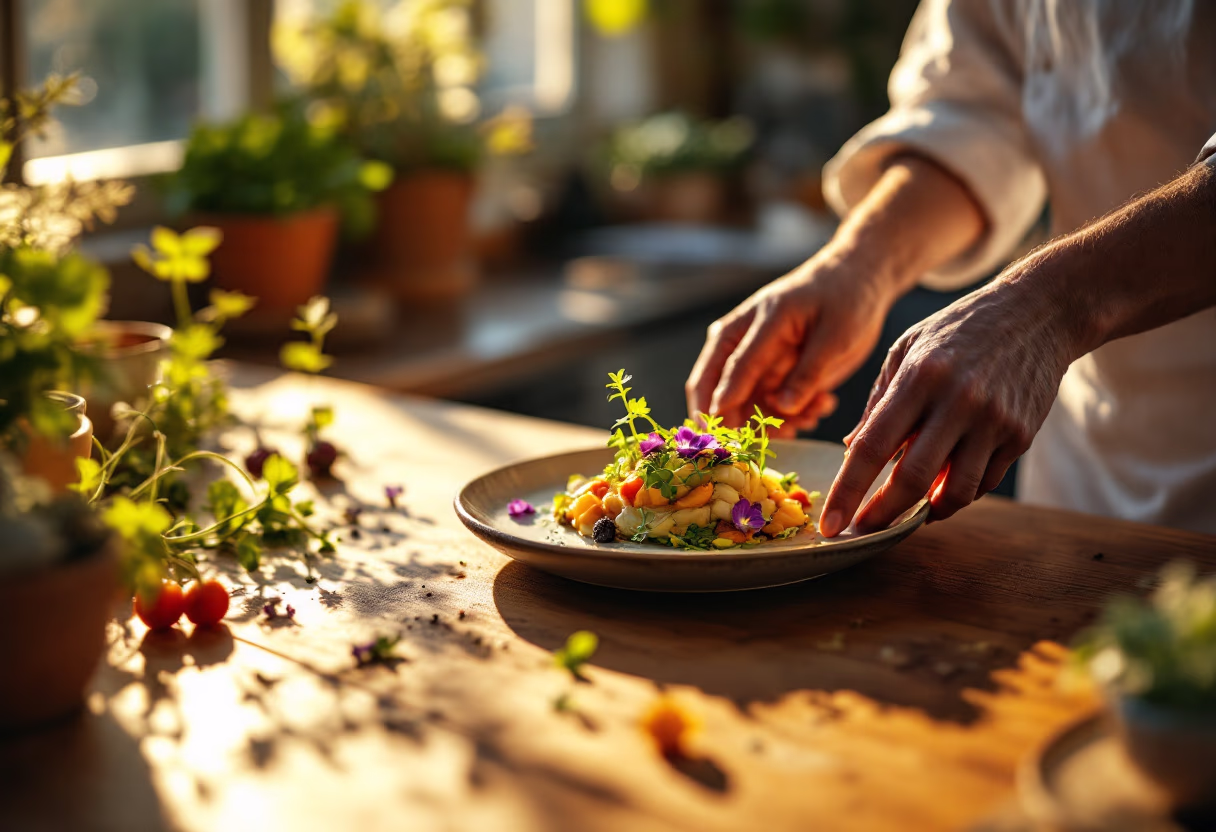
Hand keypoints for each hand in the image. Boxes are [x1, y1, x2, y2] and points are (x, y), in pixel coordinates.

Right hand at [686, 243, 899, 431]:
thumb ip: (809, 373)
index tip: (724, 431)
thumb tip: (782, 407)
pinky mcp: (764, 375)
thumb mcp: (837, 335)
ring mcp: (750, 359)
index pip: (733, 365)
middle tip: (767, 441)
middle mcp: (743, 339)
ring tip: (811, 416)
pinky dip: (786, 419)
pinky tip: (817, 408)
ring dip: (771, 423)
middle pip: (713, 385)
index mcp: (760, 320)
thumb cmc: (846, 300)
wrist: (855, 284)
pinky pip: (761, 409)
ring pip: (739, 405)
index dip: (726, 400)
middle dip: (734, 421)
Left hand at [819, 269, 1080, 536]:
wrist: (1039, 312)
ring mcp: (994, 421)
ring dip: (925, 511)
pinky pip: (984, 482)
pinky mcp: (1021, 435)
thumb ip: (879, 401)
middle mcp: (957, 401)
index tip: (831, 524)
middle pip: (913, 478)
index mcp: (919, 377)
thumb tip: (851, 449)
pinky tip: (941, 490)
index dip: (848, 490)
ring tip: (904, 513)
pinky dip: (957, 493)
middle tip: (862, 532)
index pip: (874, 446)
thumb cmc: (960, 329)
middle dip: (882, 514)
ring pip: (955, 491)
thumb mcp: (908, 348)